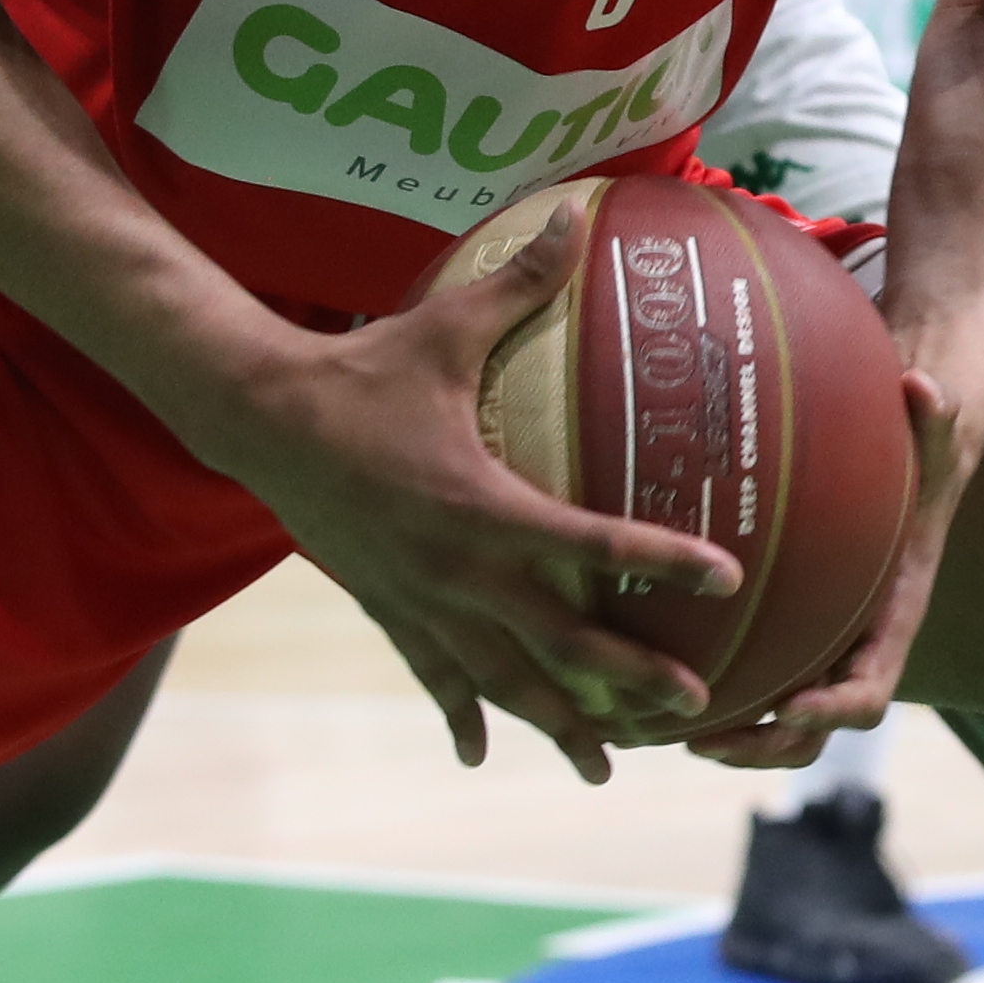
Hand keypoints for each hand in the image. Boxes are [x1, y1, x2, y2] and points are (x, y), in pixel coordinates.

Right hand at [194, 205, 737, 783]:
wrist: (257, 419)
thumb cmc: (361, 370)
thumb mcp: (444, 325)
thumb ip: (520, 283)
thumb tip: (580, 215)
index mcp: (481, 504)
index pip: (592, 539)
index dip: (662, 559)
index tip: (726, 579)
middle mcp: (456, 567)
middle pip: (558, 641)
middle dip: (627, 679)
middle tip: (694, 708)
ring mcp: (419, 599)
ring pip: (500, 680)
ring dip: (554, 725)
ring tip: (604, 767)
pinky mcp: (385, 609)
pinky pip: (431, 675)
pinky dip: (457, 714)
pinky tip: (475, 754)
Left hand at [687, 362, 967, 767]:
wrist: (907, 485)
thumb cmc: (916, 465)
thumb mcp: (933, 442)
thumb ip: (935, 419)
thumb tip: (924, 387)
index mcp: (890, 627)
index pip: (871, 692)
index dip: (833, 710)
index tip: (792, 708)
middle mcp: (853, 656)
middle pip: (814, 734)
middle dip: (765, 748)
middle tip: (705, 741)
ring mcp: (817, 659)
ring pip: (776, 729)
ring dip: (729, 740)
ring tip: (667, 732)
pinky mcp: (786, 648)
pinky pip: (751, 692)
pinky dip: (709, 702)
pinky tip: (647, 689)